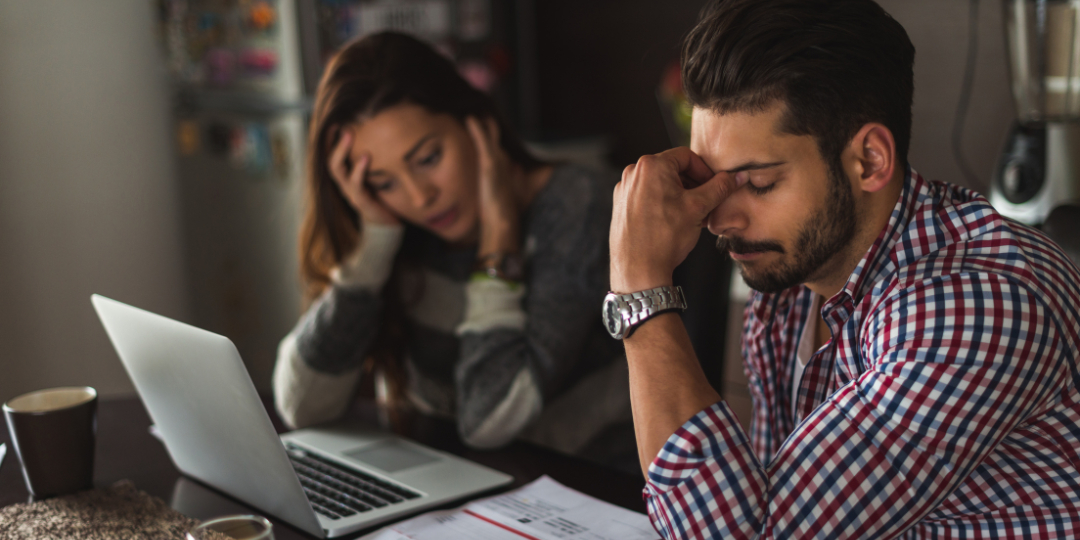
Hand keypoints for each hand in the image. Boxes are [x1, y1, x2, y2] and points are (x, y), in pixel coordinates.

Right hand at [328, 127, 398, 225]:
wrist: (388, 223)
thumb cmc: (382, 195)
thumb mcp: (376, 174)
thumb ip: (373, 157)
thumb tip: (380, 130)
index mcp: (346, 177)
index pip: (331, 156)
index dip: (330, 140)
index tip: (335, 122)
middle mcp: (344, 184)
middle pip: (330, 161)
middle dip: (334, 142)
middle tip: (343, 125)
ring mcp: (351, 193)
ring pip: (338, 171)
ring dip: (342, 151)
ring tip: (349, 134)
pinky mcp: (362, 202)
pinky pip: (356, 185)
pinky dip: (359, 170)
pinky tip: (365, 156)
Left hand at [466, 116, 522, 254]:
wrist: (501, 220)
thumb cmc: (495, 212)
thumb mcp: (489, 199)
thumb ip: (487, 189)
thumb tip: (486, 192)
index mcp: (499, 167)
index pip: (491, 145)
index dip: (485, 133)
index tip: (477, 120)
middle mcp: (501, 161)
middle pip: (492, 136)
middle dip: (486, 123)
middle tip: (477, 107)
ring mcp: (496, 162)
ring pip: (489, 136)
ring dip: (482, 121)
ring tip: (474, 107)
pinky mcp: (490, 165)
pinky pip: (483, 142)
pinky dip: (477, 129)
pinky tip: (470, 118)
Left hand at [610, 147, 746, 291]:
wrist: (637, 270)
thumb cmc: (665, 238)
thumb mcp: (698, 208)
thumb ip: (720, 187)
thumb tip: (738, 176)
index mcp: (651, 166)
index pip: (687, 156)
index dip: (705, 171)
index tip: (715, 187)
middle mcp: (633, 173)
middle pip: (673, 170)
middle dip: (694, 186)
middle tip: (707, 204)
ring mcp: (624, 190)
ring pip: (661, 185)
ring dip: (680, 196)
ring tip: (694, 217)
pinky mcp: (621, 206)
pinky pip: (648, 197)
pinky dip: (664, 204)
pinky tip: (675, 223)